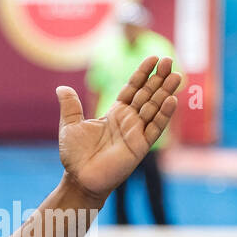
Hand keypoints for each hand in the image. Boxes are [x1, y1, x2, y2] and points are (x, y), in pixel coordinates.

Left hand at [56, 56, 180, 201]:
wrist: (79, 178)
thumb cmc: (75, 155)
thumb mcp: (70, 126)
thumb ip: (70, 106)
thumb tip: (60, 88)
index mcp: (115, 113)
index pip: (132, 89)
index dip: (142, 74)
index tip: (151, 58)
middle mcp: (129, 120)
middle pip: (147, 94)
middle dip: (158, 78)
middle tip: (168, 59)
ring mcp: (136, 132)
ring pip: (154, 108)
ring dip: (165, 92)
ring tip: (176, 75)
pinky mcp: (140, 146)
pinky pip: (155, 128)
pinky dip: (163, 115)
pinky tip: (171, 100)